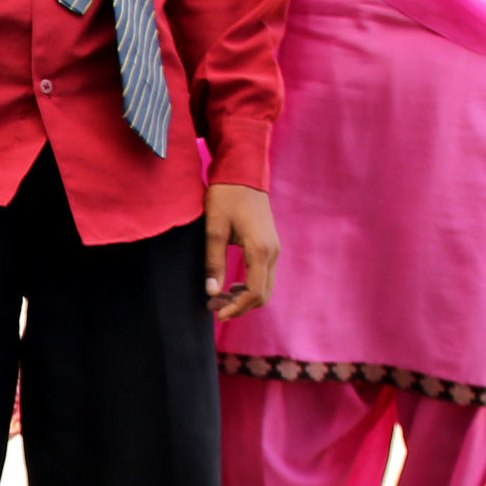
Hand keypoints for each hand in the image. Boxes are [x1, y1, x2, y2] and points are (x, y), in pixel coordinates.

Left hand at [204, 184, 278, 316]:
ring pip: (265, 287)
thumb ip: (214, 262)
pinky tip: (230, 286)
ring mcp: (274, 249)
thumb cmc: (226, 196)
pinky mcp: (270, 245)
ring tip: (217, 298)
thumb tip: (211, 292)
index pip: (254, 292)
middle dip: (239, 306)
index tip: (217, 314)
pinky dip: (249, 287)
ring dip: (243, 298)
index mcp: (260, 249)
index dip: (236, 308)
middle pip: (263, 294)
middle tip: (212, 307)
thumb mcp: (214, 228)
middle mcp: (272, 252)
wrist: (242, 171)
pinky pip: (264, 275)